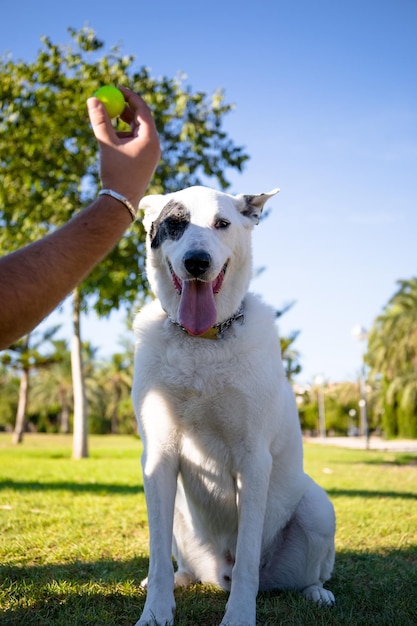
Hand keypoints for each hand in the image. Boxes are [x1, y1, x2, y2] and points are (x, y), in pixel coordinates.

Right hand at [87, 87, 160, 207]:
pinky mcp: (145, 162)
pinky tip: (110, 143)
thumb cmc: (116, 173)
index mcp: (150, 139)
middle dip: (125, 109)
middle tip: (110, 100)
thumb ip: (100, 120)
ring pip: (137, 131)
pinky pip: (135, 143)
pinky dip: (123, 137)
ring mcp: (151, 155)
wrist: (121, 202)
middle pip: (142, 119)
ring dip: (121, 124)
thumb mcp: (106, 144)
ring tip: (105, 127)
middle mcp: (154, 146)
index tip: (117, 88)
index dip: (130, 96)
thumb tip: (93, 98)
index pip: (143, 109)